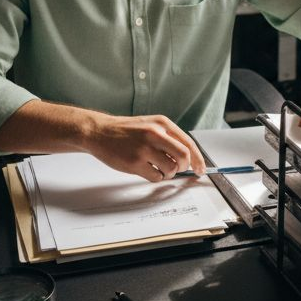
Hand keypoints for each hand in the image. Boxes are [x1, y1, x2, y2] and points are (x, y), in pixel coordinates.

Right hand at [85, 114, 205, 181]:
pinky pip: (156, 177)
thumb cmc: (125, 130)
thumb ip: (168, 137)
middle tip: (177, 169)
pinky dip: (155, 177)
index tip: (201, 169)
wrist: (99, 131)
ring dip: (168, 173)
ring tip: (157, 168)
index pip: (188, 143)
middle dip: (184, 167)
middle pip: (183, 157)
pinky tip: (147, 169)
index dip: (198, 159)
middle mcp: (155, 134)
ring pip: (170, 169)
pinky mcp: (134, 162)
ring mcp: (144, 148)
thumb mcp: (150, 124)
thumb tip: (187, 157)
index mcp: (162, 123)